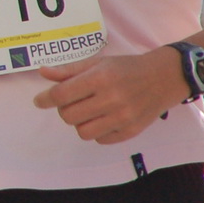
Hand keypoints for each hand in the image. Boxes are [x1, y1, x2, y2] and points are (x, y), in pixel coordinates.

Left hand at [31, 51, 179, 143]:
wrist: (163, 78)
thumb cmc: (126, 68)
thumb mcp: (98, 63)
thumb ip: (70, 70)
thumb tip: (43, 73)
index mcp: (101, 78)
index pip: (62, 95)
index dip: (46, 99)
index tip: (40, 101)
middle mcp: (112, 98)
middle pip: (68, 116)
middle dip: (64, 109)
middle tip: (72, 101)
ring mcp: (123, 117)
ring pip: (82, 132)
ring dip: (79, 122)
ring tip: (87, 111)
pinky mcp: (131, 131)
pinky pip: (100, 139)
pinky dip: (96, 131)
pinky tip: (103, 118)